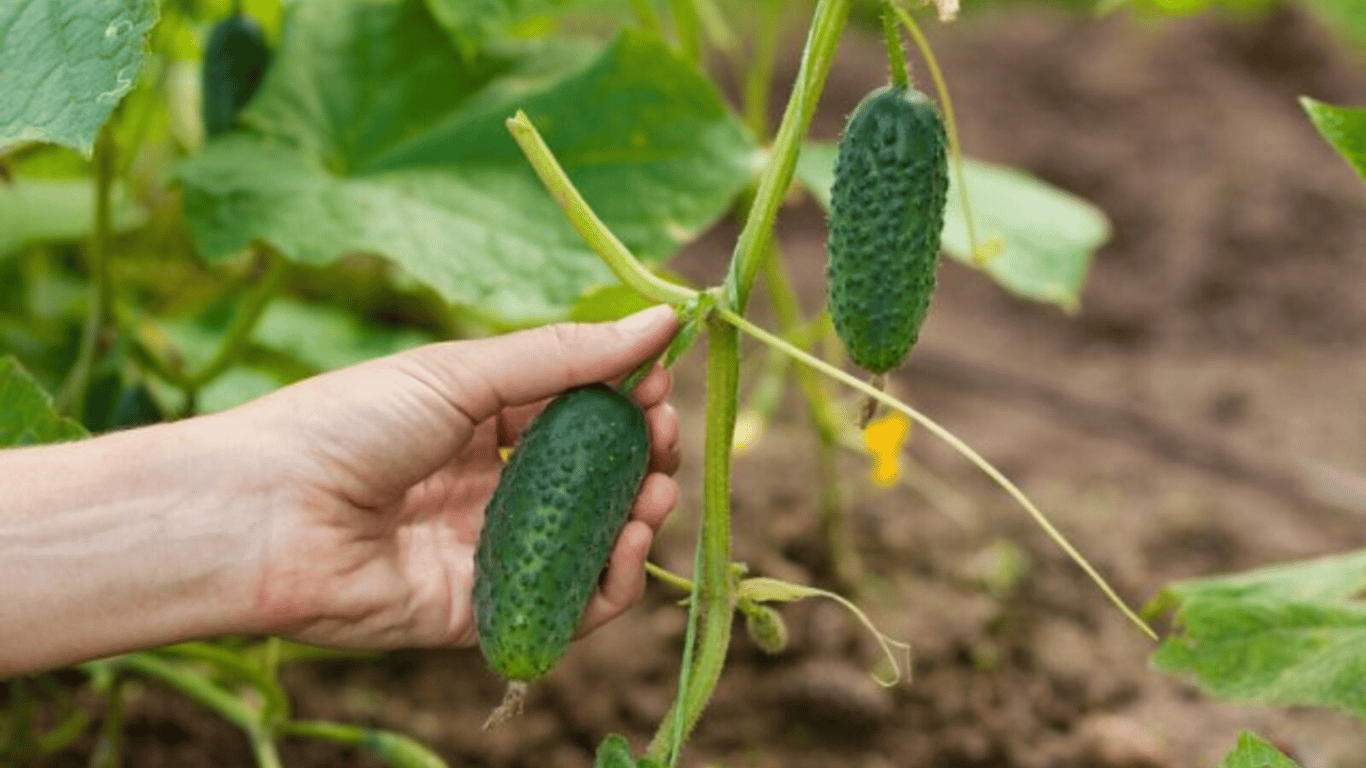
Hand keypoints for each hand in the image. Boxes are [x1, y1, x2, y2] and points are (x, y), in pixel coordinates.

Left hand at [229, 305, 680, 650]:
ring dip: (639, 515)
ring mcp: (487, 550)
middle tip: (662, 435)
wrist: (265, 514)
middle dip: (641, 456)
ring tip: (655, 490)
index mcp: (476, 423)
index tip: (660, 378)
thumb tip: (661, 321)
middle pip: (593, 478)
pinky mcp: (482, 613)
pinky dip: (613, 582)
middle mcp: (488, 487)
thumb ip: (563, 357)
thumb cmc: (349, 424)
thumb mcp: (461, 373)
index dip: (624, 398)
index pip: (575, 410)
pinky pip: (565, 604)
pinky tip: (629, 543)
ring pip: (590, 542)